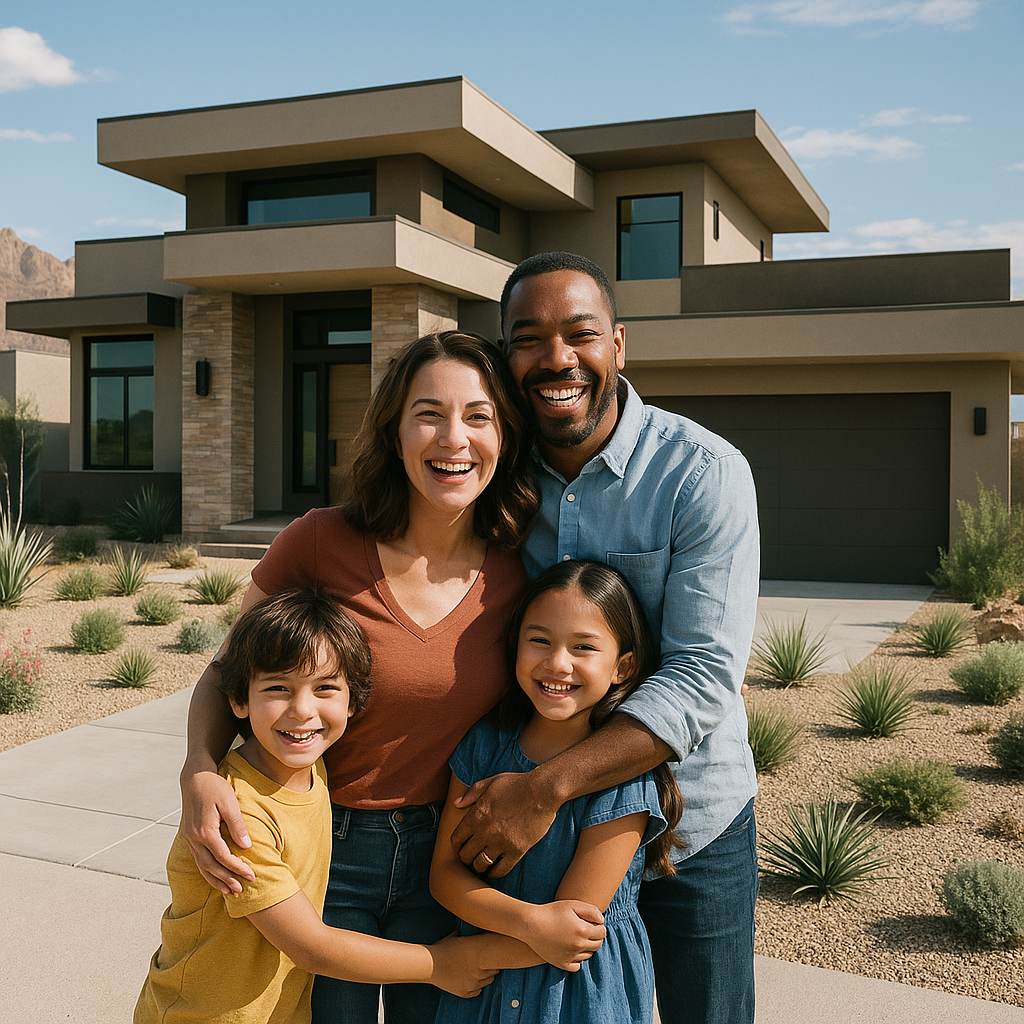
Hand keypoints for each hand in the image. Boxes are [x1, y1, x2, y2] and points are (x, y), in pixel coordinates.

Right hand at [179, 767, 253, 893]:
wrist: (194, 777)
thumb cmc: (214, 787)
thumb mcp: (229, 803)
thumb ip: (237, 825)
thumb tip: (246, 847)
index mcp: (204, 831)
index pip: (223, 857)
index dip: (238, 868)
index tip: (252, 876)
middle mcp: (194, 838)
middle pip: (211, 866)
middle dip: (227, 880)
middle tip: (241, 890)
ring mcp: (189, 838)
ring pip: (202, 866)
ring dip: (215, 880)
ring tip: (229, 891)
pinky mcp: (189, 837)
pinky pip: (198, 859)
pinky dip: (207, 871)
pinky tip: (216, 876)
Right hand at [428, 933, 499, 997]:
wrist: (429, 965)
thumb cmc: (443, 947)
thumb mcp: (459, 936)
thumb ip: (471, 935)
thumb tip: (479, 925)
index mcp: (479, 955)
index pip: (499, 959)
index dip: (497, 957)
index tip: (494, 954)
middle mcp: (478, 971)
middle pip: (495, 971)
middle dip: (491, 966)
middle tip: (483, 962)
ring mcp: (472, 984)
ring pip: (488, 981)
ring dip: (484, 976)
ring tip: (475, 970)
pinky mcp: (466, 993)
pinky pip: (478, 991)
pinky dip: (476, 986)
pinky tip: (469, 979)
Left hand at [451, 771, 557, 877]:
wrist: (542, 791)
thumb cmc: (516, 784)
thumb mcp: (490, 783)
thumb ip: (471, 794)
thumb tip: (456, 803)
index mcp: (476, 815)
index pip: (456, 839)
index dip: (456, 845)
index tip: (459, 847)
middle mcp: (485, 832)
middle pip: (466, 855)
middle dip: (465, 858)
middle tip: (469, 857)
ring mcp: (501, 843)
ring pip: (481, 864)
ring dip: (478, 866)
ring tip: (480, 865)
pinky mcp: (516, 851)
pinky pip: (501, 869)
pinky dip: (494, 873)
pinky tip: (493, 871)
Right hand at [524, 901, 605, 970]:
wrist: (531, 924)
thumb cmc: (552, 911)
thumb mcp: (572, 904)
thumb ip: (591, 911)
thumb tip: (602, 921)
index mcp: (583, 931)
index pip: (602, 933)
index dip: (599, 927)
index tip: (592, 923)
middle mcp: (579, 946)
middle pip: (597, 945)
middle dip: (595, 937)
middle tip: (585, 930)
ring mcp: (570, 957)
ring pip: (588, 955)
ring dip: (586, 947)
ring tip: (577, 937)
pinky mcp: (561, 964)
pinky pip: (577, 966)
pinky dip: (577, 959)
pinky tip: (571, 949)